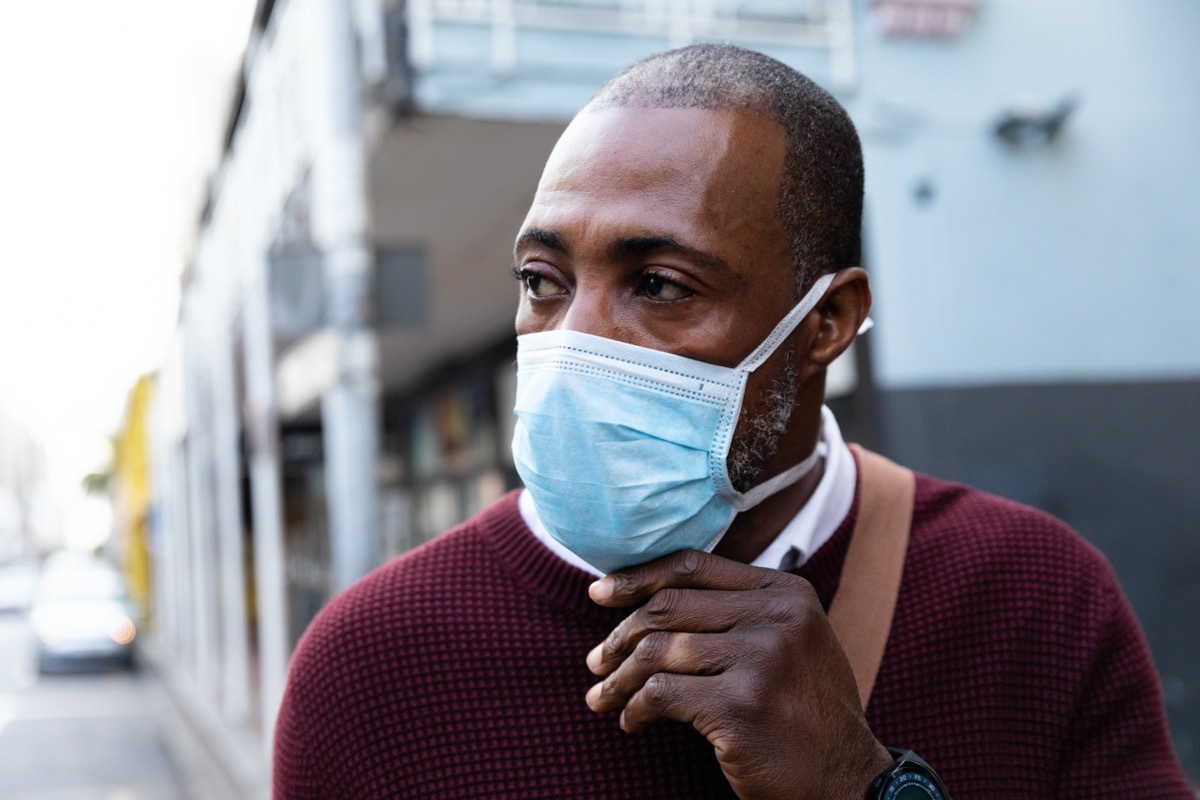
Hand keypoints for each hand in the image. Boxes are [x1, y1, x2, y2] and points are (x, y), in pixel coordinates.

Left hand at [585, 550, 892, 799]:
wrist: (847, 779)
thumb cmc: (805, 709)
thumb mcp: (792, 640)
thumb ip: (740, 609)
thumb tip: (650, 595)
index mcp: (787, 592)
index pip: (694, 566)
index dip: (638, 577)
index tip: (600, 592)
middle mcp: (778, 618)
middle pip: (669, 606)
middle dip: (620, 634)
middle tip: (596, 660)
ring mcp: (761, 661)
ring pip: (658, 651)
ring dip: (619, 677)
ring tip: (603, 695)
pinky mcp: (740, 707)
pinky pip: (661, 695)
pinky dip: (636, 708)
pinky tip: (632, 721)